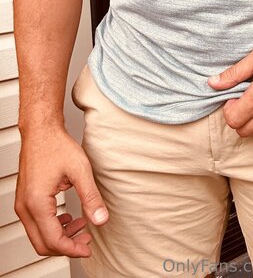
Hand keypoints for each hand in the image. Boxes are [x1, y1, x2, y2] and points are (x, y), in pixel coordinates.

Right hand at [15, 126, 108, 257]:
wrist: (41, 130)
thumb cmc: (56, 145)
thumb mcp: (80, 170)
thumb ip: (91, 197)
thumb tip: (101, 220)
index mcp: (37, 203)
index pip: (54, 240)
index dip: (73, 249)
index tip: (88, 248)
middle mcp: (25, 207)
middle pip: (43, 244)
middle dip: (66, 247)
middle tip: (87, 240)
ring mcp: (23, 204)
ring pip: (38, 236)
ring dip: (60, 237)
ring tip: (82, 226)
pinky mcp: (25, 199)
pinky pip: (36, 224)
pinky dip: (52, 227)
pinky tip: (69, 218)